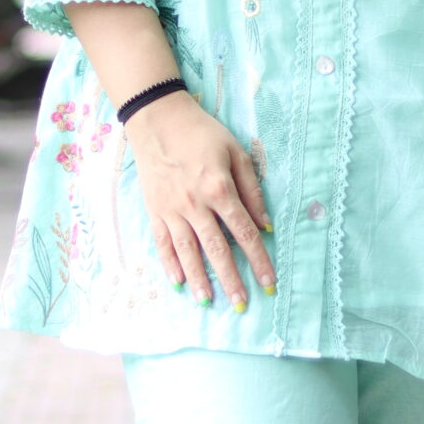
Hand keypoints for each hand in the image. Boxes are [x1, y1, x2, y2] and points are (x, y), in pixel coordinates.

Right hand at [129, 91, 275, 310]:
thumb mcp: (236, 153)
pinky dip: (170, 263)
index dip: (259, 260)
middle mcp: (195, 204)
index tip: (269, 283)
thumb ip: (252, 190)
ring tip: (208, 302)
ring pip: (188, 251)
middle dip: (231, 279)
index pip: (245, 233)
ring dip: (200, 279)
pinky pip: (162, 242)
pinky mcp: (154, 210)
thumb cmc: (202, 133)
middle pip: (217, 249)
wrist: (158, 119)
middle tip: (241, 304)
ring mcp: (172, 209)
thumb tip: (266, 226)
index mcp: (220, 189)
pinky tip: (178, 281)